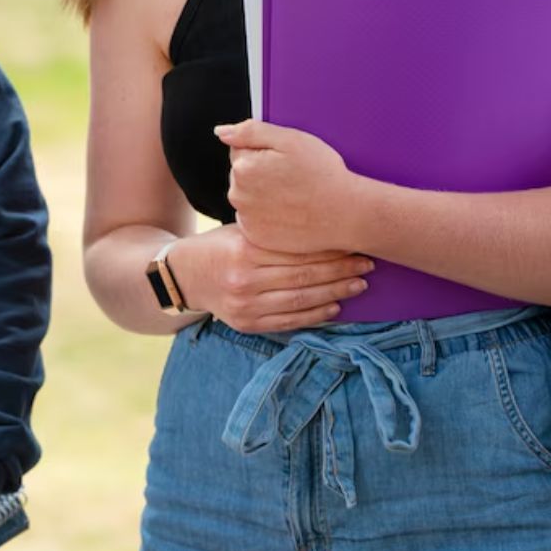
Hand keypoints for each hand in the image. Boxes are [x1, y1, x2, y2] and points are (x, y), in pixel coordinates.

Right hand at [168, 224, 373, 332]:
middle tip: (367, 264)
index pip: (297, 251)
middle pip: (304, 276)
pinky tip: (334, 307)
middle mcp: (245, 280)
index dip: (330, 249)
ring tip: (359, 285)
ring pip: (300, 300)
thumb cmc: (218, 246)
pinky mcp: (246, 324)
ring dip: (335, 293)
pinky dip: (314, 314)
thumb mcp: (240, 231)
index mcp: (244, 250)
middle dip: (340, 271)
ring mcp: (245, 306)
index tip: (355, 243)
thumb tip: (323, 226)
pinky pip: (288, 322)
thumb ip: (274, 232)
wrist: (183, 277)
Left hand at [216, 119, 366, 253]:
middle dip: (261, 174)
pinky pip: (256, 220)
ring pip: (248, 198)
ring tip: (293, 197)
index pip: (240, 151)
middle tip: (292, 179)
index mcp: (243, 167)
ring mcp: (246, 219)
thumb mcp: (290, 140)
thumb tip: (221, 132)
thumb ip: (250, 132)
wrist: (345, 213)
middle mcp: (237, 195)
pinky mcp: (256, 237)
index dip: (265, 153)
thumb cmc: (322, 174)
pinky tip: (288, 213)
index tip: (286, 161)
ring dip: (263, 196)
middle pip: (242, 176)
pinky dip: (267, 216)